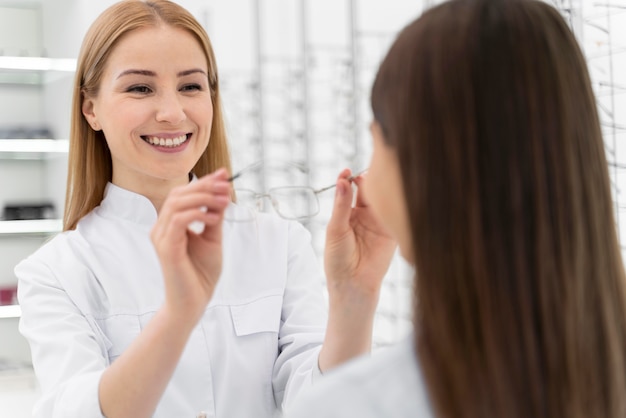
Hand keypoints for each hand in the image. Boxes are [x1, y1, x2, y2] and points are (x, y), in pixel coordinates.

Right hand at [150, 168, 230, 321]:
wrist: (194, 302)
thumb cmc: (201, 273)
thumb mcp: (212, 238)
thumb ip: (214, 216)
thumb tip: (222, 192)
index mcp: (170, 224)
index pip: (183, 194)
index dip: (203, 181)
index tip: (224, 174)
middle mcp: (161, 228)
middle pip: (178, 194)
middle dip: (204, 186)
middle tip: (226, 186)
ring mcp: (161, 238)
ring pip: (177, 204)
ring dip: (203, 198)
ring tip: (224, 201)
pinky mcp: (167, 249)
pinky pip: (178, 221)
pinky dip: (198, 214)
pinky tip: (215, 219)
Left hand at [324, 169, 396, 301]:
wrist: (353, 285)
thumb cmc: (338, 260)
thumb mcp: (336, 230)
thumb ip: (341, 206)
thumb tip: (342, 181)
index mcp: (347, 213)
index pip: (348, 190)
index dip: (347, 179)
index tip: (346, 171)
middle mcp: (364, 215)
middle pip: (367, 190)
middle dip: (367, 179)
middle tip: (365, 173)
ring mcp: (379, 222)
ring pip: (382, 199)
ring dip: (381, 189)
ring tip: (378, 180)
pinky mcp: (393, 231)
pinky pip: (395, 214)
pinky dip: (395, 203)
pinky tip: (392, 195)